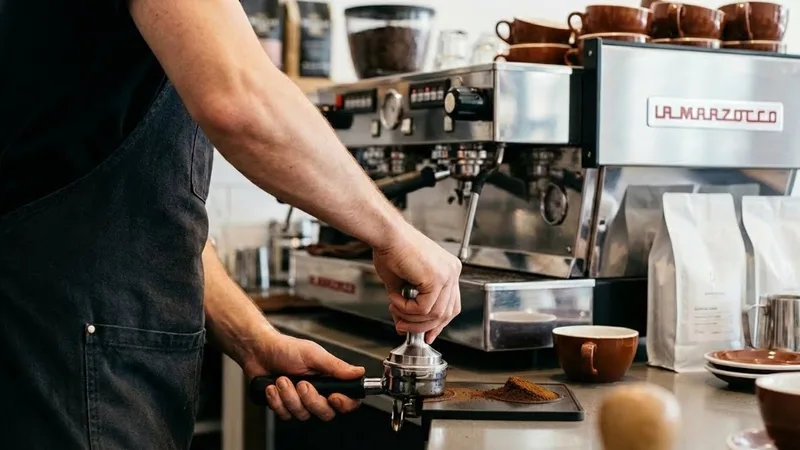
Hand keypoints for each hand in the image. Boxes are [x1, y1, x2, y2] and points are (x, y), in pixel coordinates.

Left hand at [242, 333, 364, 420]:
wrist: (259, 351)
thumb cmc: (286, 349)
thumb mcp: (314, 354)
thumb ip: (336, 366)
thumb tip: (359, 372)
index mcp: (329, 380)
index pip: (348, 400)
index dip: (344, 403)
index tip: (334, 396)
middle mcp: (317, 393)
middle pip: (326, 413)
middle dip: (311, 400)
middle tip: (301, 383)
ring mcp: (301, 402)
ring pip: (303, 415)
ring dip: (289, 396)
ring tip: (282, 379)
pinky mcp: (285, 407)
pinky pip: (285, 415)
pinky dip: (276, 400)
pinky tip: (272, 387)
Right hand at [372, 223, 461, 342]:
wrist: (386, 234)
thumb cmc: (391, 250)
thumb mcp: (402, 284)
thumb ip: (409, 304)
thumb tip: (405, 324)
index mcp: (448, 269)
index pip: (451, 305)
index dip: (437, 323)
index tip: (426, 334)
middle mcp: (452, 271)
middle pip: (447, 312)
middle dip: (424, 326)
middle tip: (403, 327)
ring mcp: (447, 274)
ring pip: (435, 314)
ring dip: (412, 319)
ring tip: (395, 310)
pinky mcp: (437, 278)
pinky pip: (424, 308)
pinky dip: (407, 309)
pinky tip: (395, 299)